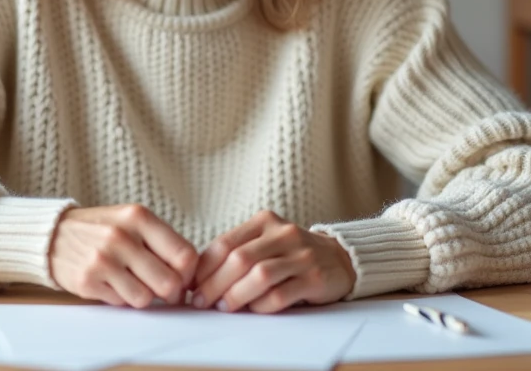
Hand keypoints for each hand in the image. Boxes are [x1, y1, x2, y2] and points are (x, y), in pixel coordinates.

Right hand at [48, 204, 198, 308]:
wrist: (52, 234)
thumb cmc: (101, 228)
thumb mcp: (131, 220)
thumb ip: (161, 241)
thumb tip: (190, 276)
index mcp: (138, 217)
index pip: (184, 255)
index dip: (189, 274)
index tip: (183, 278)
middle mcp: (121, 236)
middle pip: (169, 282)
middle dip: (170, 292)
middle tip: (163, 290)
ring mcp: (103, 260)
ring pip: (146, 299)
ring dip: (143, 296)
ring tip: (133, 283)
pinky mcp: (87, 281)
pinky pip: (121, 303)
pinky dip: (121, 298)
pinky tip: (112, 283)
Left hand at [191, 210, 356, 313]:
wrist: (339, 259)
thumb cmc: (291, 254)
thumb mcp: (265, 243)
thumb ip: (237, 254)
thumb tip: (198, 280)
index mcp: (264, 222)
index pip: (225, 243)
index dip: (204, 268)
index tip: (190, 286)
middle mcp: (283, 234)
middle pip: (240, 259)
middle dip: (214, 284)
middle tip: (201, 302)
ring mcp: (301, 255)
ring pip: (260, 275)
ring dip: (236, 295)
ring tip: (224, 307)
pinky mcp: (315, 277)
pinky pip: (281, 294)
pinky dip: (262, 305)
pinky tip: (253, 310)